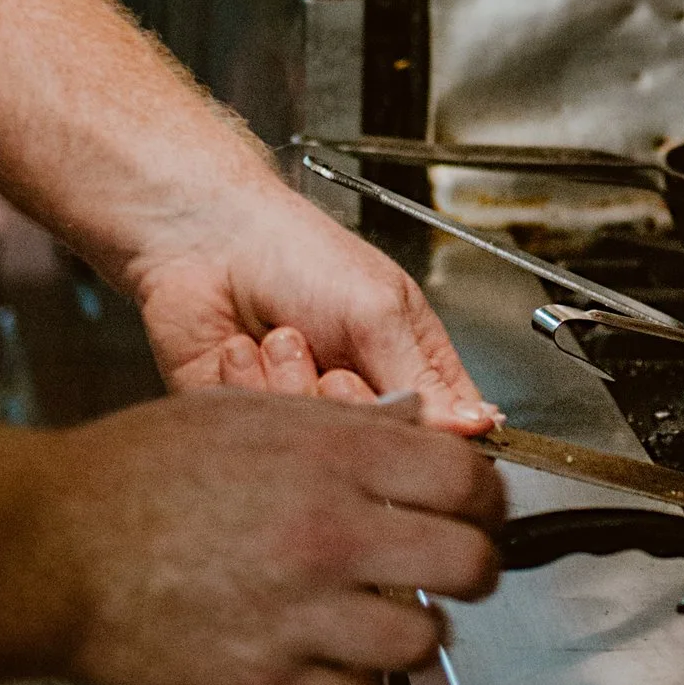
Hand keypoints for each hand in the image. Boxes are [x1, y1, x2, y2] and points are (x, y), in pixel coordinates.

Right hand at [53, 392, 506, 684]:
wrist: (49, 545)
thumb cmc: (133, 473)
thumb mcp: (246, 412)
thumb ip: (340, 425)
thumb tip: (415, 427)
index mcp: (334, 457)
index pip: (470, 481)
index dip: (485, 500)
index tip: (477, 512)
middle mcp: (332, 533)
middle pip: (472, 566)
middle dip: (470, 571)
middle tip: (447, 573)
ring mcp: (302, 615)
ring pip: (424, 643)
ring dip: (409, 634)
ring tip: (376, 620)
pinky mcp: (265, 684)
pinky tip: (323, 662)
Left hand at [132, 171, 496, 430]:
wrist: (206, 237)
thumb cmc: (298, 253)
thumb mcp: (378, 309)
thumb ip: (423, 376)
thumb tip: (476, 427)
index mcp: (405, 363)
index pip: (442, 430)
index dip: (426, 435)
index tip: (405, 418)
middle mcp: (356, 395)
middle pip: (373, 447)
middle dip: (348, 404)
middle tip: (334, 365)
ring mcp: (302, 411)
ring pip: (314, 445)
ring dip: (292, 384)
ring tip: (281, 336)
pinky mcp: (247, 422)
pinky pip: (258, 436)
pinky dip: (247, 387)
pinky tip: (242, 349)